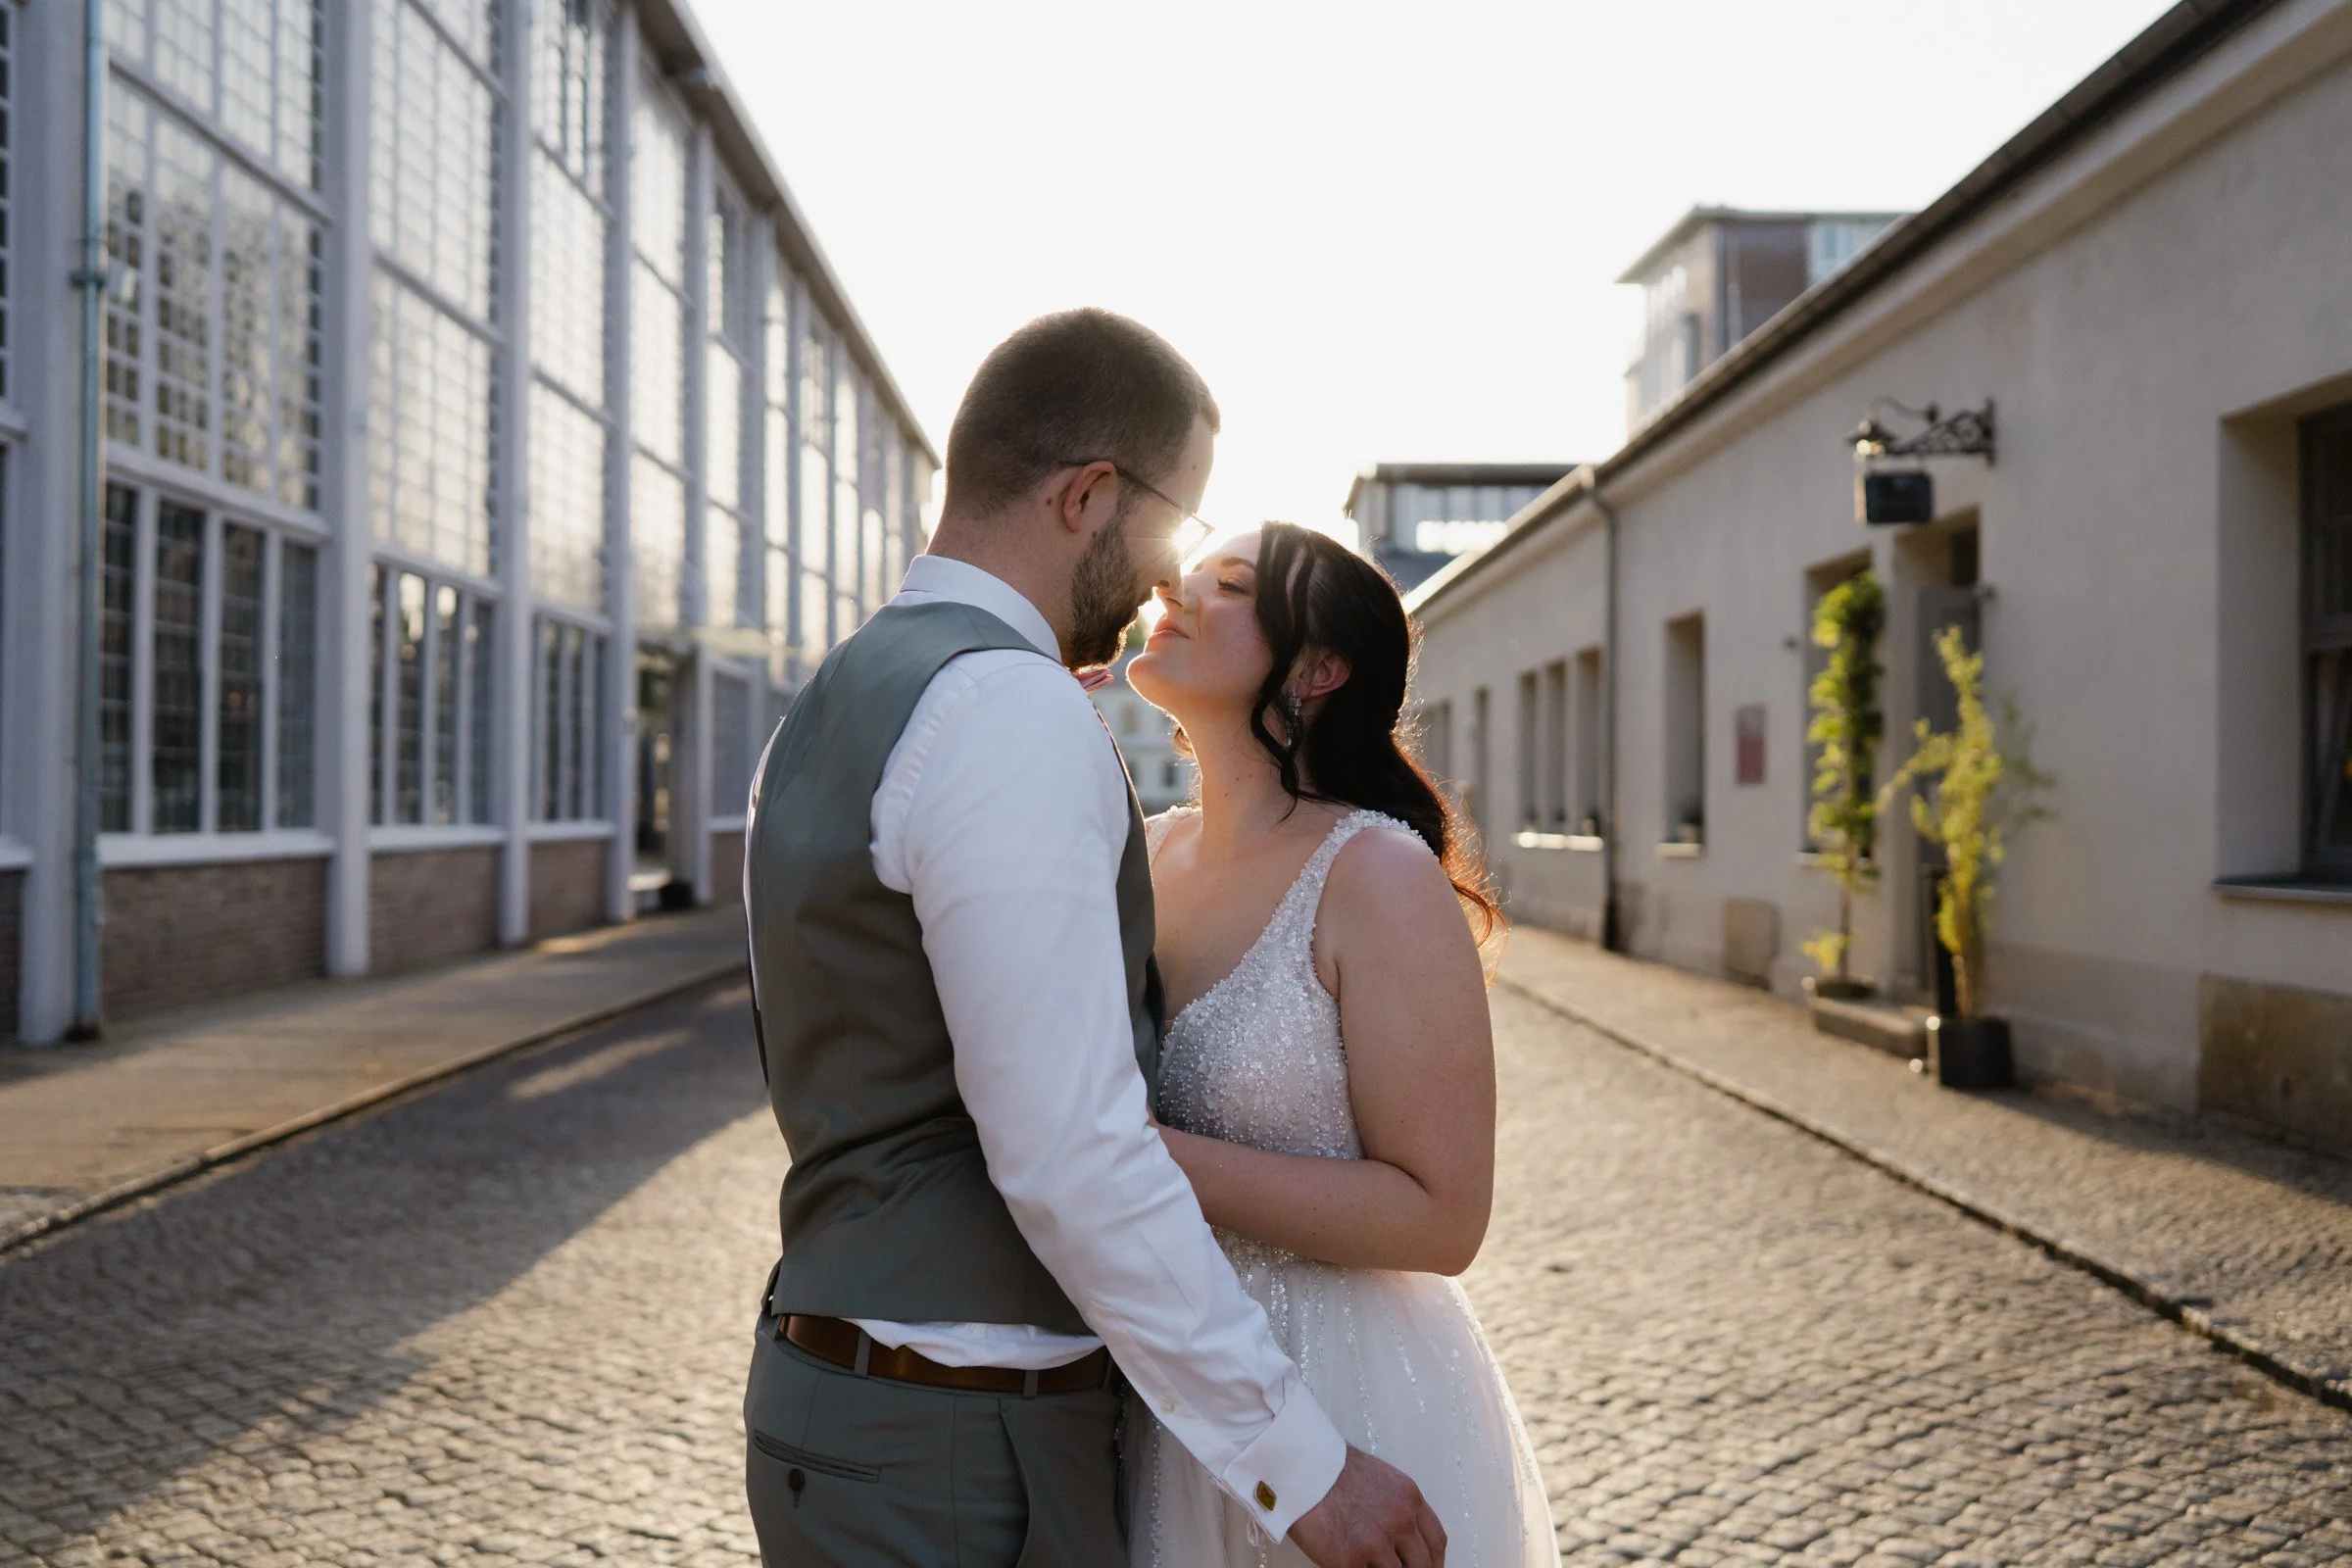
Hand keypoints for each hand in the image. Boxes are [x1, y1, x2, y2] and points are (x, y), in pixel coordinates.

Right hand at [1287, 1445, 1446, 1567]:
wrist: (1300, 1466)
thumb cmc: (1332, 1470)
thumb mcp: (1381, 1480)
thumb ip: (1398, 1508)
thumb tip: (1403, 1539)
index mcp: (1410, 1499)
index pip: (1436, 1542)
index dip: (1434, 1562)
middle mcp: (1400, 1522)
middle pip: (1421, 1565)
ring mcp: (1376, 1544)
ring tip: (1368, 1563)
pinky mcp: (1350, 1562)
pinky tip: (1351, 1565)